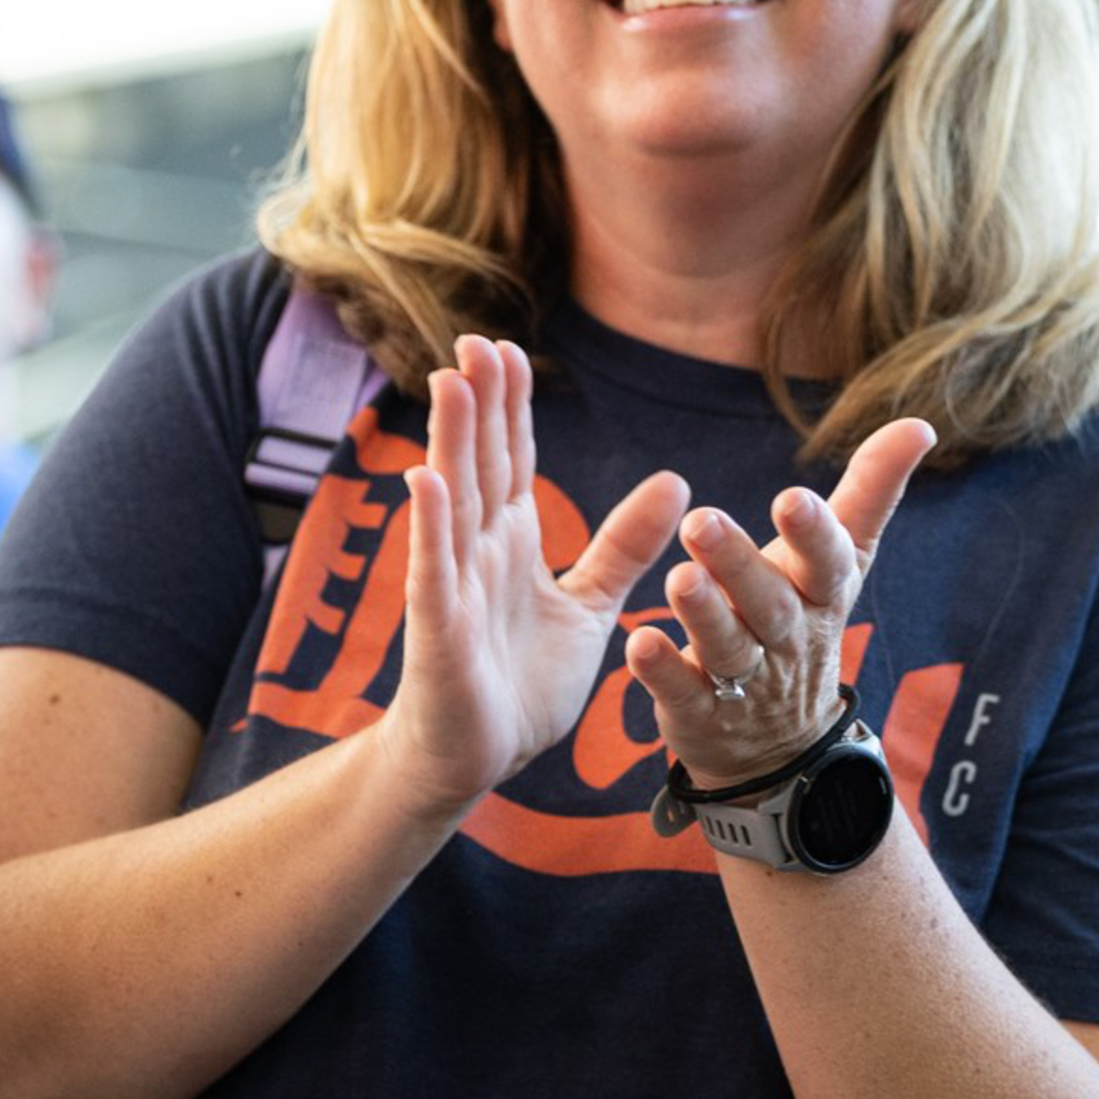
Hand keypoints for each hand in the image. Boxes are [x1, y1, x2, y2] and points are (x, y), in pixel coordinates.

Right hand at [383, 336, 690, 816]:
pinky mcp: (438, 629)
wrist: (477, 758)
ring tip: (453, 380)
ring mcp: (451, 586)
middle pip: (480, 463)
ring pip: (453, 500)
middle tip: (478, 341)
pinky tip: (425, 478)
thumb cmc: (520, 683)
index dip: (509, 406)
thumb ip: (623, 546)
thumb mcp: (589, 606)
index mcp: (508, 543)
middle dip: (479, 403)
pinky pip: (434, 570)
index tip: (509, 349)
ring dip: (451, 441)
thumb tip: (674, 482)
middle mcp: (475, 552)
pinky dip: (430, 525)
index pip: (511, 460)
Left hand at [625, 419, 932, 788]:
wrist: (781, 744)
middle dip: (739, 564)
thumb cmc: (804, 622)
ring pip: (727, 647)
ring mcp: (745, 681)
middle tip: (702, 521)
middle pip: (769, 603)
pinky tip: (639, 643)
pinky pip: (683, 692)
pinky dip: (662, 672)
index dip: (814, 535)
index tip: (792, 498)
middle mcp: (786, 638)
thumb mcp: (841, 562)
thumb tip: (921, 425)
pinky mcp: (702, 713)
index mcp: (820, 595)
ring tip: (679, 577)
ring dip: (703, 613)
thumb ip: (871, 492)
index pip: (828, 563)